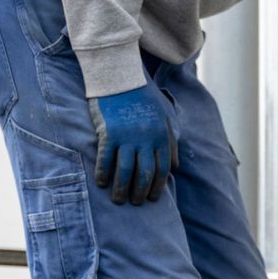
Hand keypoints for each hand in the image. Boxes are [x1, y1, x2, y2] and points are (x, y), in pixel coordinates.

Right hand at [90, 86, 178, 204]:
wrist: (121, 76)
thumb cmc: (144, 96)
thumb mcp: (166, 117)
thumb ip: (172, 142)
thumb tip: (175, 167)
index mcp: (162, 136)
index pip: (162, 169)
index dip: (158, 186)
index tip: (152, 198)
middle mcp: (146, 139)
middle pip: (144, 174)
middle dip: (140, 192)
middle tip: (135, 203)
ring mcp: (127, 137)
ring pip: (125, 171)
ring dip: (122, 188)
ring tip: (118, 200)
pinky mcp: (108, 132)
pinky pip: (106, 158)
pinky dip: (104, 173)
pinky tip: (101, 183)